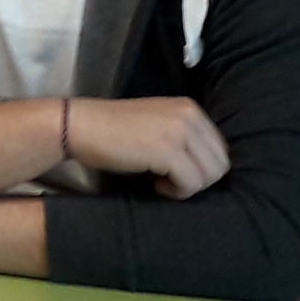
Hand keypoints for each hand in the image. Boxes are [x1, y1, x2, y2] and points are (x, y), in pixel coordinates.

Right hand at [64, 96, 229, 198]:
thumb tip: (208, 167)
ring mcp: (179, 132)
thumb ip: (184, 136)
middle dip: (197, 179)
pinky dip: (175, 192)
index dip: (200, 167)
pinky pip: (191, 184)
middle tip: (169, 179)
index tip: (175, 170)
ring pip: (210, 175)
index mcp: (190, 108)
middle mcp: (189, 116)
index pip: (219, 149)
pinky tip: (155, 183)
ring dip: (188, 186)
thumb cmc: (113, 131)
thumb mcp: (157, 124)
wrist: (80, 126)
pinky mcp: (167, 151)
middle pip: (220, 164)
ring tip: (162, 181)